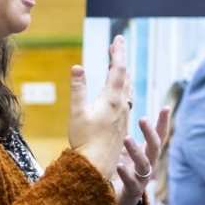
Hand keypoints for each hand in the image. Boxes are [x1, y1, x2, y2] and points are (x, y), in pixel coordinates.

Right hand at [69, 35, 131, 180]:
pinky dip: (123, 88)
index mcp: (112, 99)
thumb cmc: (85, 140)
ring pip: (127, 89)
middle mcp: (122, 105)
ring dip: (122, 74)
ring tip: (118, 64)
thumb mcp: (77, 113)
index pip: (117, 69)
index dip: (118, 52)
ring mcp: (123, 116)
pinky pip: (126, 100)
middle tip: (117, 45)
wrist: (97, 166)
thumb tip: (78, 67)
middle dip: (119, 59)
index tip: (118, 38)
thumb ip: (78, 89)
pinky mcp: (121, 125)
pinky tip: (121, 93)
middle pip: (124, 76)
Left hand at [110, 107, 170, 204]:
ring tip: (127, 138)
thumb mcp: (128, 153)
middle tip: (142, 119)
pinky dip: (125, 173)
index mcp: (149, 154)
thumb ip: (130, 139)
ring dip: (136, 150)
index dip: (163, 123)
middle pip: (155, 147)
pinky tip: (119, 165)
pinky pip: (131, 181)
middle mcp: (149, 165)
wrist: (121, 202)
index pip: (159, 136)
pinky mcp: (133, 191)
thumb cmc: (125, 173)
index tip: (166, 107)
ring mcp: (142, 178)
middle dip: (150, 133)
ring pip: (144, 163)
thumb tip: (122, 113)